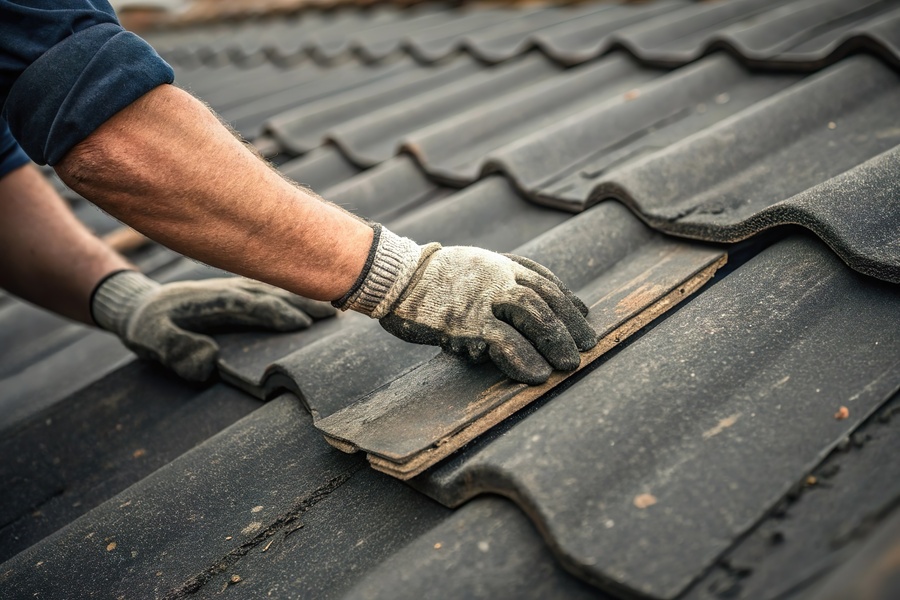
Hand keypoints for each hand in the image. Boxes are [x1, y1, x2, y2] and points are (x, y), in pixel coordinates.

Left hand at [92, 270, 335, 380]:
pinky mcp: (240, 291)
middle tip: (334, 313)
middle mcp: (229, 288)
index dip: (277, 313)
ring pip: (276, 288)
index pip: (251, 304)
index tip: (303, 325)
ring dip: (303, 296)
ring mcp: (236, 287)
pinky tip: (312, 301)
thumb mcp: (151, 340)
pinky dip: (294, 294)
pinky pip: (272, 291)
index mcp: (211, 300)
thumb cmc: (148, 327)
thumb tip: (210, 359)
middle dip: (303, 301)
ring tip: (333, 308)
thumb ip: (176, 350)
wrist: (138, 306)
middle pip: (272, 291)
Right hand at [336, 226, 595, 383]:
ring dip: (554, 342)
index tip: (586, 321)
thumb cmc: (435, 279)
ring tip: (568, 366)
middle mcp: (498, 276)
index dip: (569, 303)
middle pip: (546, 299)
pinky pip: (504, 342)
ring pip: (533, 316)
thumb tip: (537, 296)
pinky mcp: (466, 321)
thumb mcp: (477, 267)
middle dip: (569, 326)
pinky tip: (536, 375)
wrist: (395, 278)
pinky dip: (524, 359)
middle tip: (586, 349)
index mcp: (501, 264)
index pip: (546, 282)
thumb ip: (510, 278)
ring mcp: (483, 297)